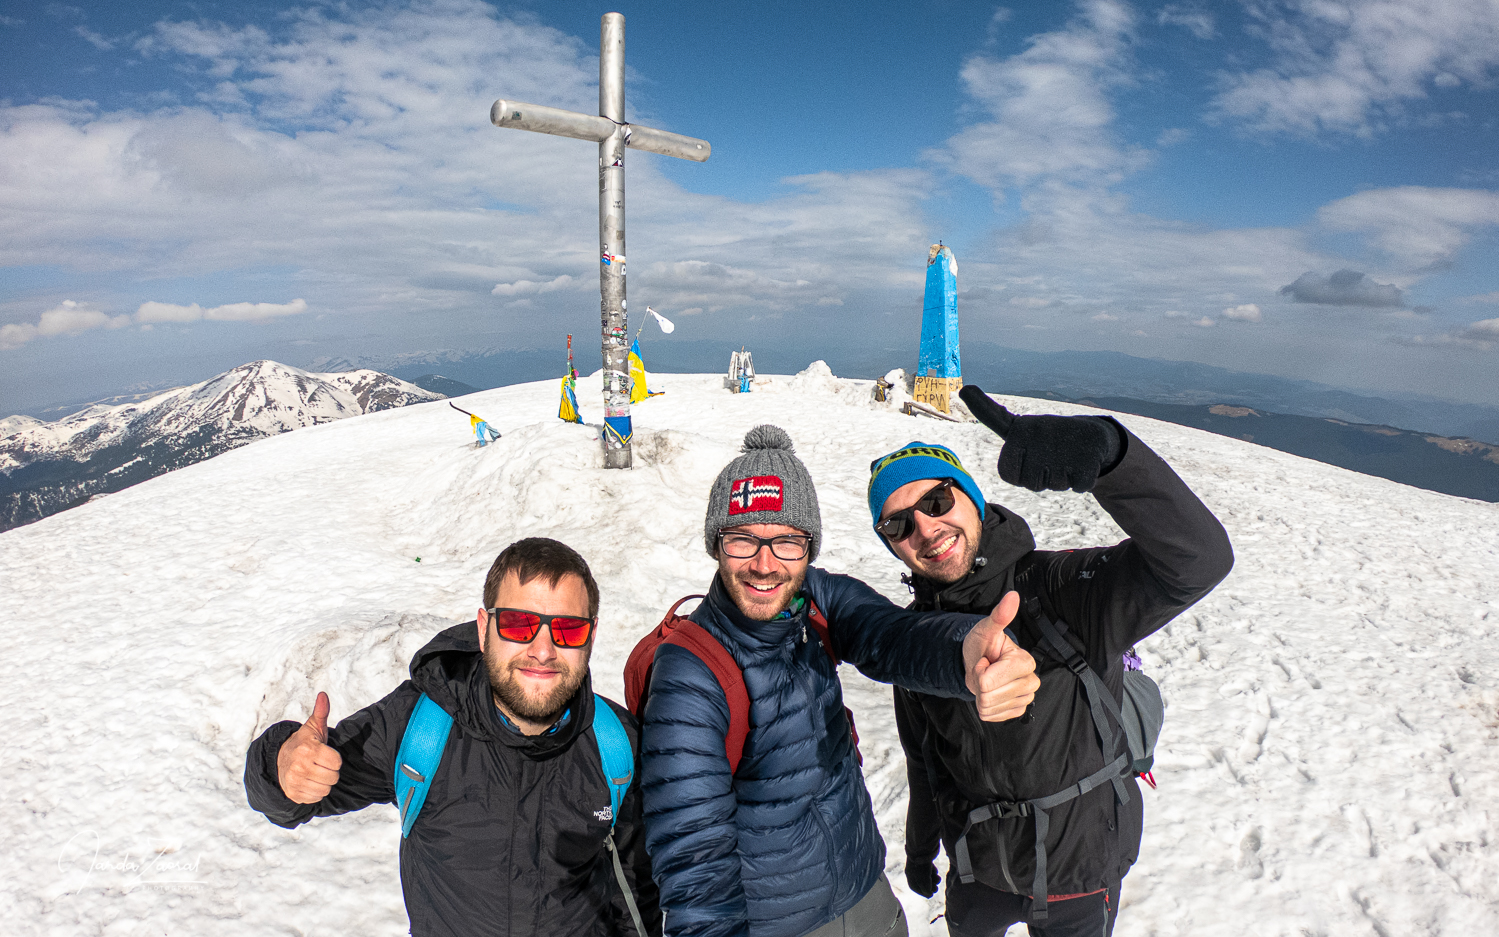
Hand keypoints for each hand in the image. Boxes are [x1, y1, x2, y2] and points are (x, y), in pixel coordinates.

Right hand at [276, 691, 341, 803]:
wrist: (280, 760)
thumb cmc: (304, 743)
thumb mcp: (313, 727)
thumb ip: (321, 712)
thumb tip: (323, 695)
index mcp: (308, 749)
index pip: (337, 762)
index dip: (334, 759)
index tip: (326, 754)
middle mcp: (300, 766)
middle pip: (333, 777)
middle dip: (331, 771)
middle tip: (321, 764)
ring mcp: (295, 782)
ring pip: (326, 790)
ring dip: (324, 783)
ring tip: (315, 772)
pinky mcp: (293, 794)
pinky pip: (316, 798)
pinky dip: (315, 792)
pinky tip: (308, 781)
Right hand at [905, 859, 939, 897]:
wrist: (922, 847)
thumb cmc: (921, 865)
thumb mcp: (924, 880)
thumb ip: (926, 889)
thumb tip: (929, 895)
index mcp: (910, 876)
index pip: (915, 888)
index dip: (923, 892)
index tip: (930, 895)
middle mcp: (913, 871)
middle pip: (922, 882)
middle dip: (930, 886)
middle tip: (936, 888)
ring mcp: (919, 865)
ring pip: (927, 875)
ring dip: (933, 879)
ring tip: (938, 879)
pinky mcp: (924, 861)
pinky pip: (929, 869)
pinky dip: (932, 871)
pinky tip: (935, 871)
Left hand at [958, 385, 1119, 492]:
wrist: (1089, 435)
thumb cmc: (1044, 435)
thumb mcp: (1015, 424)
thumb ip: (990, 414)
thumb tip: (964, 389)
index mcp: (1021, 430)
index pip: (1008, 474)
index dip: (1019, 472)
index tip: (1028, 455)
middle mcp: (1042, 436)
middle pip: (1033, 484)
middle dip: (1042, 478)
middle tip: (1049, 459)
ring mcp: (1068, 448)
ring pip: (1057, 485)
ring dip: (1063, 477)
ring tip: (1066, 457)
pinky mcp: (1090, 459)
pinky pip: (1080, 485)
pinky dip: (1083, 479)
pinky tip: (1084, 461)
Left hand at [962, 592, 1038, 721]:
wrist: (980, 663)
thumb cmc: (983, 646)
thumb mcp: (985, 630)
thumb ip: (999, 616)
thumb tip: (1012, 596)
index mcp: (1025, 661)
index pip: (989, 679)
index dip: (980, 670)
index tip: (985, 660)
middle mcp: (1031, 681)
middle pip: (988, 695)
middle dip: (979, 683)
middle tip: (985, 671)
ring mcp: (1026, 698)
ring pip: (989, 707)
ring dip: (980, 695)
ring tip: (987, 680)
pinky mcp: (1018, 710)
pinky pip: (993, 716)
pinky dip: (985, 707)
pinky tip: (991, 693)